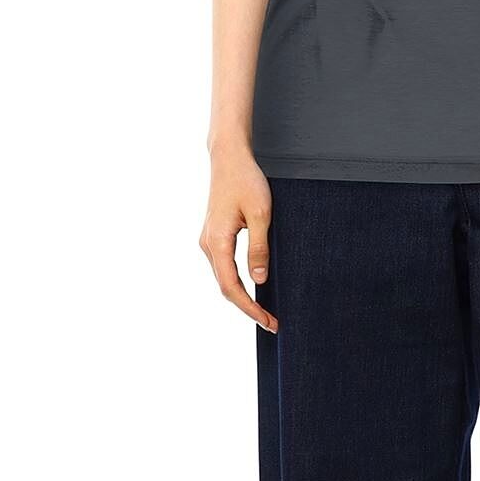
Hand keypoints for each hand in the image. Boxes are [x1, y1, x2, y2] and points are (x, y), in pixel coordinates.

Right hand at [200, 144, 276, 332]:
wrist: (229, 158)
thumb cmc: (246, 181)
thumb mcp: (261, 214)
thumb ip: (259, 248)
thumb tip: (259, 279)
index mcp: (217, 242)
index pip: (231, 287)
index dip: (249, 308)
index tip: (267, 321)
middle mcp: (207, 244)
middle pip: (225, 287)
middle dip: (247, 307)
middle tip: (272, 323)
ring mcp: (209, 240)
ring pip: (224, 278)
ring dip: (242, 297)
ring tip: (264, 311)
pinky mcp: (214, 236)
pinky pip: (224, 267)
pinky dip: (237, 282)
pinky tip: (253, 288)